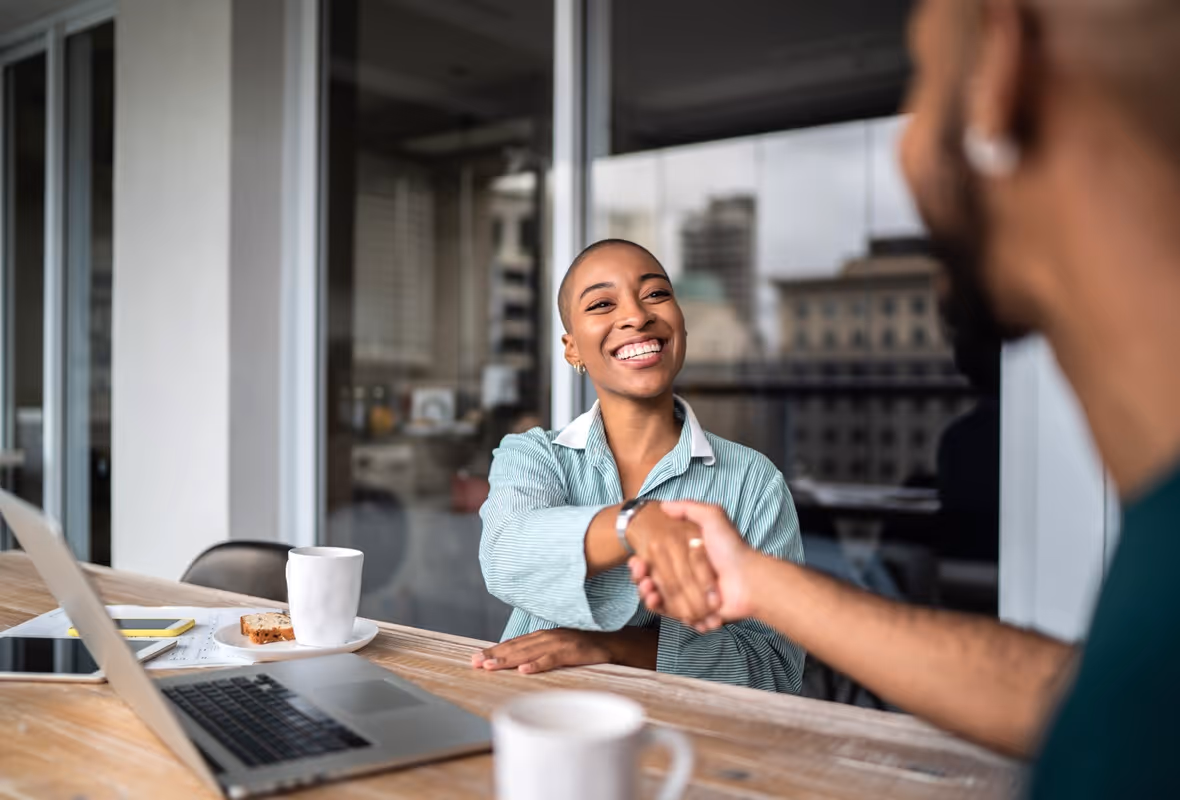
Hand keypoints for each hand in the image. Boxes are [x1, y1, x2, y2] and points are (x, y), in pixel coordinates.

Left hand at [471, 629, 614, 674]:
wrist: (612, 643)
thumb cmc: (583, 650)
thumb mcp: (557, 649)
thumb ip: (539, 653)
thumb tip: (518, 664)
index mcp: (542, 636)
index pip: (513, 643)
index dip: (494, 650)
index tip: (475, 657)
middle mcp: (547, 636)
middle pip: (516, 647)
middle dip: (494, 655)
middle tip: (475, 662)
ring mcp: (559, 643)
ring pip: (528, 652)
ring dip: (508, 660)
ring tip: (490, 666)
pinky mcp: (572, 652)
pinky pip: (551, 659)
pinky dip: (537, 664)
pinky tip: (524, 670)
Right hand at [625, 502, 719, 624]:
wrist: (748, 580)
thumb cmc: (731, 548)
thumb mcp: (713, 517)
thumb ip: (689, 508)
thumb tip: (664, 505)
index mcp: (686, 558)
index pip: (656, 562)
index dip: (642, 563)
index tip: (636, 560)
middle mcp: (686, 577)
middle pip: (653, 580)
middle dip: (641, 578)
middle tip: (639, 574)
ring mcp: (688, 596)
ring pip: (657, 597)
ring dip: (646, 593)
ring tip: (646, 587)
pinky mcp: (692, 613)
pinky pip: (669, 613)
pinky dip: (659, 607)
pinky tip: (654, 598)